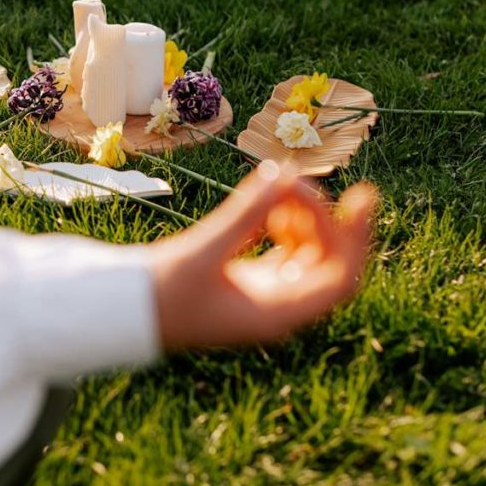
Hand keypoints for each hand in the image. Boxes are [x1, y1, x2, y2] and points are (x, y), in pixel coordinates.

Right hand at [151, 160, 376, 350]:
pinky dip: (280, 223)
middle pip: (328, 261)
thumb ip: (245, 213)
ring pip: (307, 252)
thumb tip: (283, 172)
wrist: (124, 309)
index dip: (356, 237)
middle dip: (322, 218)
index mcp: (276, 313)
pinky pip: (283, 249)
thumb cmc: (159, 292)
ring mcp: (265, 294)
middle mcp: (278, 307)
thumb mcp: (202, 251)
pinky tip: (262, 202)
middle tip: (298, 180)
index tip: (361, 196)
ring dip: (299, 217)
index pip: (339, 277)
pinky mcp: (248, 279)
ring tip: (272, 189)